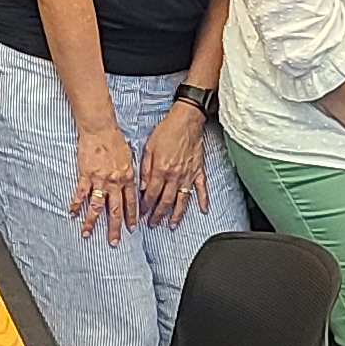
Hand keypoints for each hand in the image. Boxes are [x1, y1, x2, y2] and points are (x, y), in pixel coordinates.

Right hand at [71, 118, 142, 244]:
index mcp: (128, 178)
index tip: (132, 229)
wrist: (100, 129)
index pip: (131, 203)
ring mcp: (100, 180)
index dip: (132, 217)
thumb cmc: (115, 140)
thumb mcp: (130, 157)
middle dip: (115, 228)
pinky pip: (81, 194)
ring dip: (92, 222)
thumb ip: (132, 173)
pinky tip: (72, 213)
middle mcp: (115, 182)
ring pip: (97, 206)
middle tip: (114, 242)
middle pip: (116, 210)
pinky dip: (76, 204)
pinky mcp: (86, 175)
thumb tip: (136, 186)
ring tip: (87, 234)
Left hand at [139, 100, 211, 227]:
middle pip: (165, 201)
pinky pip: (201, 188)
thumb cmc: (166, 131)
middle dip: (158, 215)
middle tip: (153, 224)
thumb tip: (142, 188)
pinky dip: (203, 200)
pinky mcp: (199, 171)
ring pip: (182, 200)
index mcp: (161, 170)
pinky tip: (203, 210)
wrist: (186, 120)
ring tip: (172, 225)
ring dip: (177, 214)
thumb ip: (145, 170)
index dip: (145, 206)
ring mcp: (188, 175)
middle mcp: (175, 176)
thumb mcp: (148, 148)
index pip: (151, 194)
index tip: (141, 215)